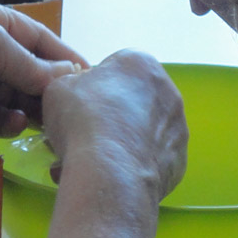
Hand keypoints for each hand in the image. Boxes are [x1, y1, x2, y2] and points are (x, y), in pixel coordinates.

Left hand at [0, 0, 85, 141]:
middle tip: (76, 102)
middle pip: (26, 68)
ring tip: (55, 118)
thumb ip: (32, 65)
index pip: (34, 36)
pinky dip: (9, 123)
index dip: (61, 54)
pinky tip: (21, 124)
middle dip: (49, 85)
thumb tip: (68, 78)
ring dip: (32, 106)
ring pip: (13, 96)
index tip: (89, 72)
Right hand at [42, 49, 185, 205]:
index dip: (91, 90)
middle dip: (110, 116)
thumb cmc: (82, 121)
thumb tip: (77, 93)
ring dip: (123, 142)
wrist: (109, 172)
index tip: (78, 109)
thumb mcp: (58, 88)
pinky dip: (135, 165)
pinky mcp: (179, 159)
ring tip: (95, 161)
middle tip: (84, 136)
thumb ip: (71, 84)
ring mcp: (178, 126)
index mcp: (139, 62)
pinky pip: (152, 159)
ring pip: (144, 131)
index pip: (113, 69)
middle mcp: (167, 89)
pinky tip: (114, 175)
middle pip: (132, 100)